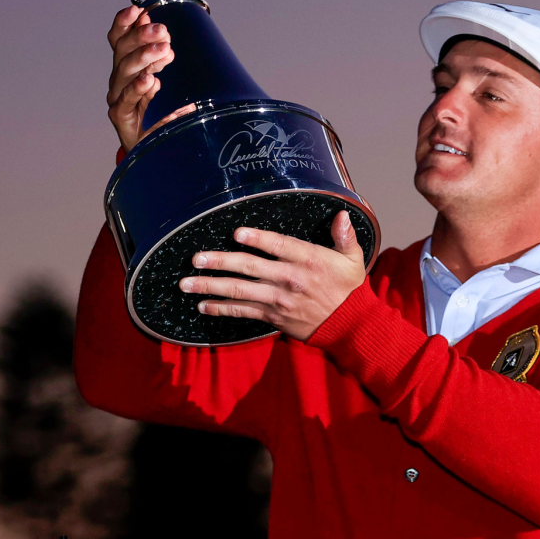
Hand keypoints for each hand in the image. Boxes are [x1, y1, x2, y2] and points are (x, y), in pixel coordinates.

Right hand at [107, 5, 174, 150]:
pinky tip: (149, 80)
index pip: (118, 39)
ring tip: (164, 50)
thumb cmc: (153, 107)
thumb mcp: (157, 74)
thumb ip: (156, 54)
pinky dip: (138, 89)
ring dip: (144, 57)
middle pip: (122, 52)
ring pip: (125, 72)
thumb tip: (159, 30)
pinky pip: (126, 100)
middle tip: (162, 30)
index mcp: (125, 64)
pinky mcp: (121, 115)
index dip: (124, 23)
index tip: (137, 9)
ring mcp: (117, 96)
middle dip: (141, 37)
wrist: (149, 144)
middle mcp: (118, 77)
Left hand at [179, 211, 366, 341]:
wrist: (348, 325)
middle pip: (249, 268)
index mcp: (307, 260)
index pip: (278, 246)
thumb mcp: (352, 258)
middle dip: (219, 262)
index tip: (236, 233)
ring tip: (187, 283)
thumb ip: (344, 235)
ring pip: (239, 291)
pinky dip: (221, 308)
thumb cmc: (348, 288)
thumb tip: (341, 214)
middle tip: (196, 258)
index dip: (257, 239)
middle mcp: (288, 279)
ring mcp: (278, 299)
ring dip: (210, 286)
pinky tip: (203, 305)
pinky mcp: (272, 316)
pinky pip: (242, 312)